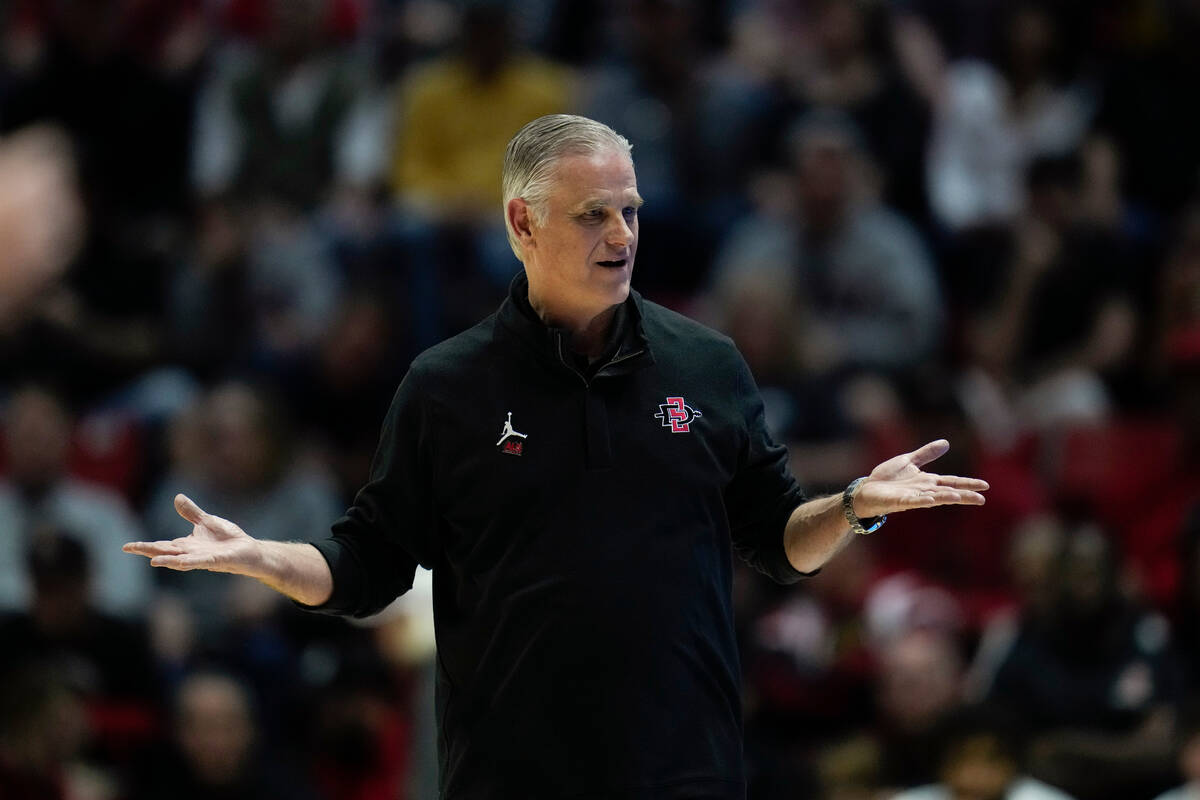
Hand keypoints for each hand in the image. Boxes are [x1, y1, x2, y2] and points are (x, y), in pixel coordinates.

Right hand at [124, 494, 262, 575]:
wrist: (249, 550)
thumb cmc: (228, 539)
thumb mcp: (207, 522)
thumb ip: (191, 513)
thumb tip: (177, 497)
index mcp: (187, 545)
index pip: (162, 545)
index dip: (145, 546)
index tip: (126, 546)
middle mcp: (191, 553)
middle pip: (166, 552)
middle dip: (149, 550)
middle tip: (129, 548)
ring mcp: (203, 558)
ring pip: (181, 560)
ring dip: (168, 561)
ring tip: (152, 560)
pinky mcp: (217, 561)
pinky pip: (202, 561)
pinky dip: (191, 562)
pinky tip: (181, 562)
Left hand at [852, 439, 987, 518]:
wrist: (866, 489)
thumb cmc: (887, 478)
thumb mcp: (909, 460)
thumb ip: (927, 454)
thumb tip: (946, 442)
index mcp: (927, 481)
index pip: (952, 482)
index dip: (968, 483)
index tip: (985, 486)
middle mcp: (923, 490)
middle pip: (947, 492)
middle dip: (964, 495)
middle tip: (981, 499)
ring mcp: (912, 497)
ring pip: (933, 498)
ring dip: (945, 498)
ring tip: (959, 497)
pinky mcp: (898, 501)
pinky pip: (912, 501)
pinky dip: (922, 501)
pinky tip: (931, 500)